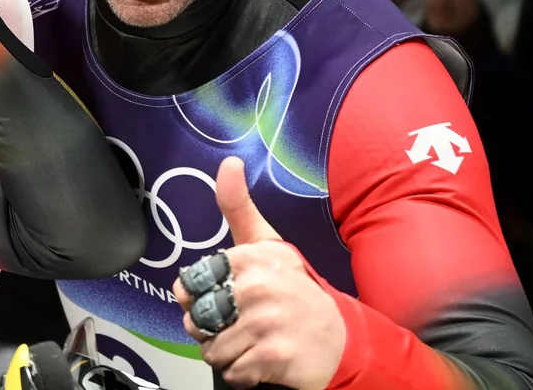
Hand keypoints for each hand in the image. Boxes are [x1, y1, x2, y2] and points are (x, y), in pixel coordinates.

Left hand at [173, 158, 344, 389]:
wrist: (342, 338)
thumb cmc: (296, 290)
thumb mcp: (268, 243)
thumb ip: (238, 207)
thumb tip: (228, 163)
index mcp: (250, 258)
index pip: (190, 285)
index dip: (200, 298)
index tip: (225, 297)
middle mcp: (257, 288)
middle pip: (196, 320)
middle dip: (210, 329)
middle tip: (240, 323)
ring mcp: (265, 323)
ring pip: (210, 350)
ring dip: (226, 353)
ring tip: (252, 340)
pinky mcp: (273, 358)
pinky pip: (231, 372)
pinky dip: (242, 373)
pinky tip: (262, 359)